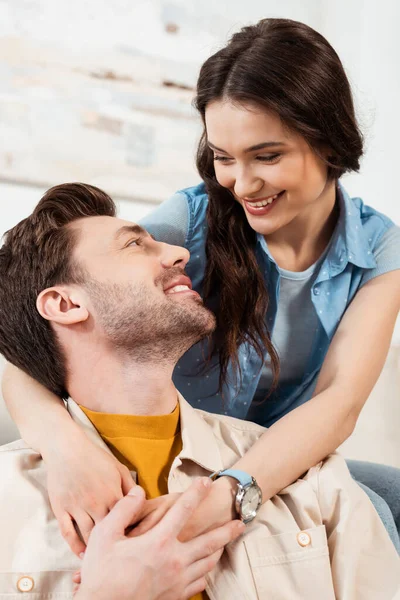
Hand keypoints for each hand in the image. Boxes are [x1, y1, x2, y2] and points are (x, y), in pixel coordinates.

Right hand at [46, 433, 134, 555]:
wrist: (66, 448)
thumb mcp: (118, 468)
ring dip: (97, 550)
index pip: (127, 520)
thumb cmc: (95, 457)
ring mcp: (77, 507)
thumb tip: (143, 502)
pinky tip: (83, 555)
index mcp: (113, 493)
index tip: (137, 542)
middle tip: (123, 555)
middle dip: (117, 545)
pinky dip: (75, 547)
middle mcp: (96, 503)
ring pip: (89, 536)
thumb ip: (131, 486)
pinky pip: (68, 534)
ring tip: (105, 560)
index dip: (132, 532)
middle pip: (109, 532)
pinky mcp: (61, 509)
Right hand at [74, 478, 244, 599]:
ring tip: (226, 542)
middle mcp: (174, 561)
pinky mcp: (175, 597)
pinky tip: (205, 568)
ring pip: (207, 563)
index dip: (196, 493)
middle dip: (227, 530)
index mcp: (158, 542)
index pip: (183, 510)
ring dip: (219, 550)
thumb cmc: (101, 573)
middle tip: (241, 522)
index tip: (206, 482)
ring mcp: (177, 581)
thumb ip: (124, 509)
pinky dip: (206, 572)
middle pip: (209, 542)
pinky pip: (199, 583)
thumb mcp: (105, 535)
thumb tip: (138, 491)